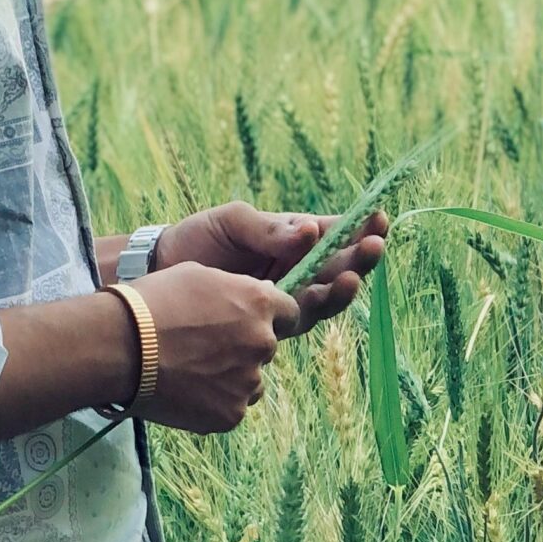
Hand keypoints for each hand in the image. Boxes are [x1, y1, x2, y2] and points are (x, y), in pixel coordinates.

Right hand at [131, 261, 301, 433]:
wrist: (121, 347)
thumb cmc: (154, 302)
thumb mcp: (199, 275)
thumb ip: (234, 289)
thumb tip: (247, 303)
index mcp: (259, 304)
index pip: (290, 312)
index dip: (269, 315)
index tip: (248, 319)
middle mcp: (262, 343)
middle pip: (266, 347)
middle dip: (245, 346)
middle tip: (206, 344)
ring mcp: (248, 383)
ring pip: (249, 380)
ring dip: (231, 375)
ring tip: (191, 368)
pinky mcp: (230, 415)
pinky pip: (231, 406)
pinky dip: (213, 400)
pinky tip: (185, 387)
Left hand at [155, 201, 389, 332]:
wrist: (162, 272)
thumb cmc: (199, 238)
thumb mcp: (233, 222)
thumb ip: (269, 229)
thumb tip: (309, 232)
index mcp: (293, 239)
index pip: (334, 233)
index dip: (359, 228)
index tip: (379, 219)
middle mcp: (297, 270)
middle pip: (338, 266)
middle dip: (359, 258)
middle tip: (375, 246)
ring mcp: (286, 297)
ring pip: (325, 296)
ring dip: (342, 287)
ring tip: (351, 276)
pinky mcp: (271, 322)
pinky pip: (300, 318)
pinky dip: (314, 307)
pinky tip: (322, 295)